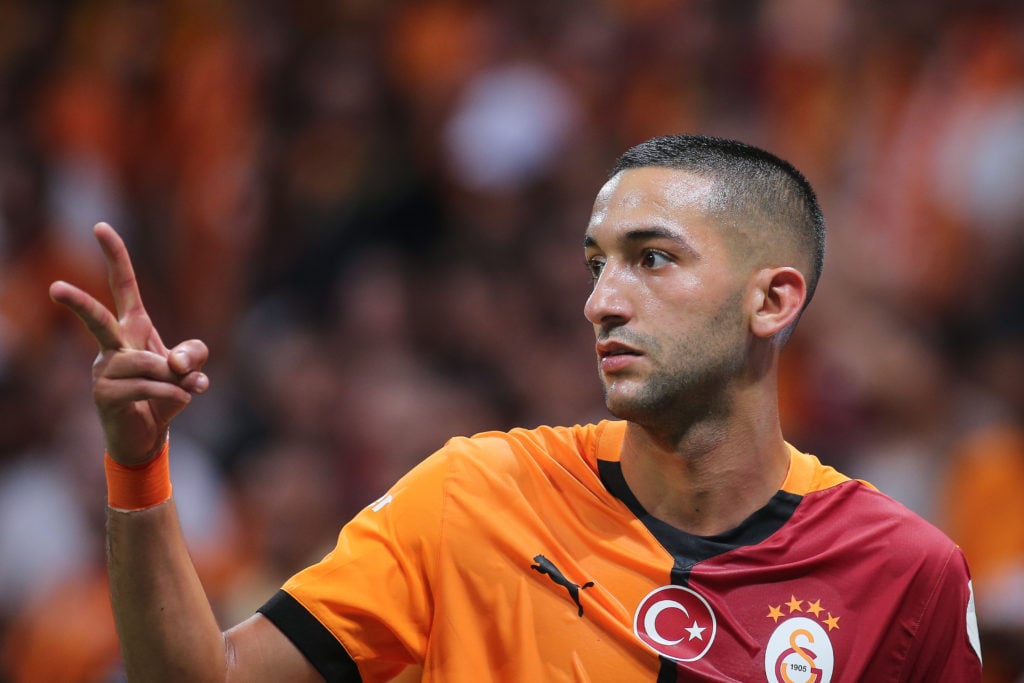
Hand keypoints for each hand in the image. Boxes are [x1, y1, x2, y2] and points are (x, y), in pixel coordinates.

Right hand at [49, 222, 208, 465]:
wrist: (146, 436)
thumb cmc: (164, 394)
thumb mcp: (188, 369)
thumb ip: (193, 355)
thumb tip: (178, 363)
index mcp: (132, 328)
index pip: (123, 286)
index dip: (116, 257)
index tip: (100, 227)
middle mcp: (112, 345)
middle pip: (97, 320)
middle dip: (78, 304)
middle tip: (53, 287)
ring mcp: (104, 371)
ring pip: (147, 363)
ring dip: (175, 377)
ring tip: (184, 388)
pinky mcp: (105, 396)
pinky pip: (149, 386)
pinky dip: (174, 393)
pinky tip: (182, 400)